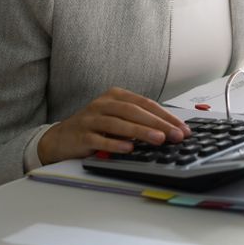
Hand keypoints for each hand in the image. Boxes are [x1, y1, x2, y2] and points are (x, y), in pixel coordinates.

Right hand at [37, 87, 190, 164]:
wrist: (60, 138)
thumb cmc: (95, 127)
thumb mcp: (117, 119)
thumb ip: (139, 121)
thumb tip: (170, 131)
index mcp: (116, 96)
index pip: (146, 104)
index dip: (166, 116)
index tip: (182, 128)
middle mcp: (103, 104)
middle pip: (135, 112)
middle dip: (159, 124)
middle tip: (176, 135)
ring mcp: (91, 119)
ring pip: (120, 124)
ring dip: (141, 132)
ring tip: (159, 140)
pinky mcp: (81, 135)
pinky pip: (100, 139)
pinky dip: (115, 144)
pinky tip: (129, 148)